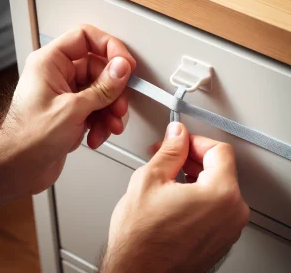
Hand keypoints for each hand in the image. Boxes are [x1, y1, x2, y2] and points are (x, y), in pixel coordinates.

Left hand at [0, 24, 134, 204]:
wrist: (20, 168)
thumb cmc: (29, 138)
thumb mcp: (72, 110)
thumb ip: (101, 88)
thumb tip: (121, 68)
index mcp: (51, 63)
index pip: (85, 37)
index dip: (110, 47)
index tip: (126, 64)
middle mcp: (60, 75)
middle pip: (99, 69)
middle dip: (114, 92)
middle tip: (119, 106)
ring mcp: (68, 94)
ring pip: (102, 92)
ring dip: (110, 111)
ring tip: (109, 126)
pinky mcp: (75, 111)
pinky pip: (98, 108)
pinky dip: (103, 123)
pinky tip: (97, 135)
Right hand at [101, 122, 248, 272]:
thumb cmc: (140, 238)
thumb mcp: (150, 179)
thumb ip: (169, 150)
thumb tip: (177, 134)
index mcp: (220, 195)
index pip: (219, 150)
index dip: (195, 140)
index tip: (180, 141)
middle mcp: (231, 214)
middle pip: (219, 167)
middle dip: (192, 157)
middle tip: (169, 155)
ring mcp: (227, 229)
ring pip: (216, 185)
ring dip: (193, 174)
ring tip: (168, 175)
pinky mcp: (219, 238)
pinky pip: (215, 205)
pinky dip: (197, 193)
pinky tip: (175, 193)